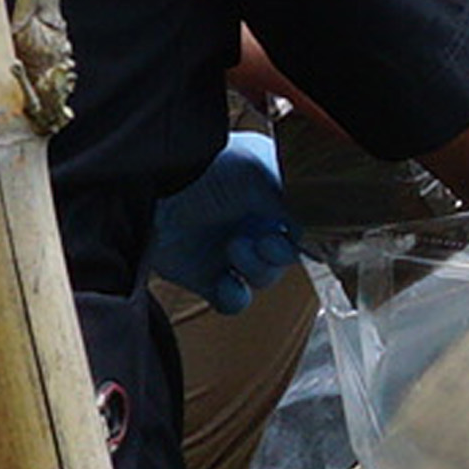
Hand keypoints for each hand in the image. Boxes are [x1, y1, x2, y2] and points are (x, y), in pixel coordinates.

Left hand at [147, 132, 298, 315]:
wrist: (146, 189)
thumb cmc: (203, 168)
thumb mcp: (260, 173)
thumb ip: (295, 201)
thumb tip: (322, 229)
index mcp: (271, 190)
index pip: (304, 219)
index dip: (305, 232)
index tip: (295, 230)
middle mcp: (253, 220)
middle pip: (288, 253)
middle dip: (278, 252)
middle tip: (263, 240)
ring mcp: (230, 249)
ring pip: (264, 277)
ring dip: (256, 269)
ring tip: (233, 249)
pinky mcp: (205, 276)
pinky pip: (234, 299)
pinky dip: (233, 297)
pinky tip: (225, 283)